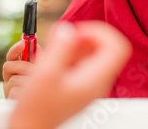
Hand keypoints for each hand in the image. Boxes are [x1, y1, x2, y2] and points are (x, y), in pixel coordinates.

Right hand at [9, 21, 131, 128]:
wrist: (30, 126)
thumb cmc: (37, 108)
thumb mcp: (46, 73)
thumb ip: (60, 48)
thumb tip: (68, 30)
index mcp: (95, 80)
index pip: (117, 47)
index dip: (100, 32)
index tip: (79, 32)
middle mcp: (97, 81)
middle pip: (107, 47)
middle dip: (86, 36)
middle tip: (67, 39)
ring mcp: (90, 83)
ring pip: (95, 52)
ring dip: (77, 43)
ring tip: (57, 49)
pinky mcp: (81, 83)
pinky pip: (84, 60)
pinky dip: (72, 53)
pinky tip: (55, 58)